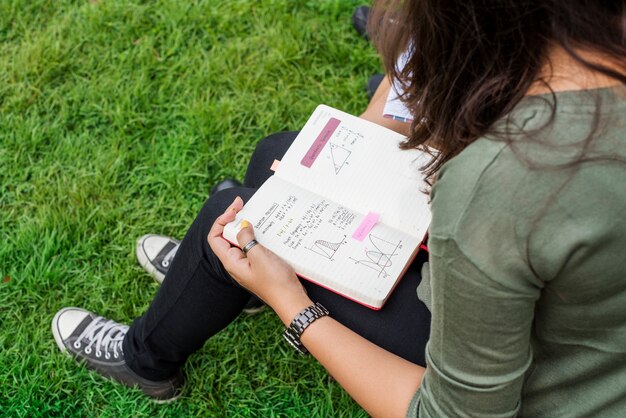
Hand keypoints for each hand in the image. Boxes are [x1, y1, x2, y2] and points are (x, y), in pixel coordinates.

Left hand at [207, 197, 312, 321]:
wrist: (291, 299)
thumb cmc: (274, 281)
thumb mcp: (258, 255)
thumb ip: (246, 238)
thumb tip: (242, 226)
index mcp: (231, 262)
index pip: (215, 237)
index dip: (221, 220)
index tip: (235, 209)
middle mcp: (237, 263)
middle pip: (227, 237)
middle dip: (234, 220)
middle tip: (244, 205)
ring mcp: (249, 264)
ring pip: (242, 240)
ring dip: (248, 227)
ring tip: (257, 215)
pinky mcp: (260, 265)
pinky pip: (254, 247)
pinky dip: (258, 236)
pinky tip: (268, 230)